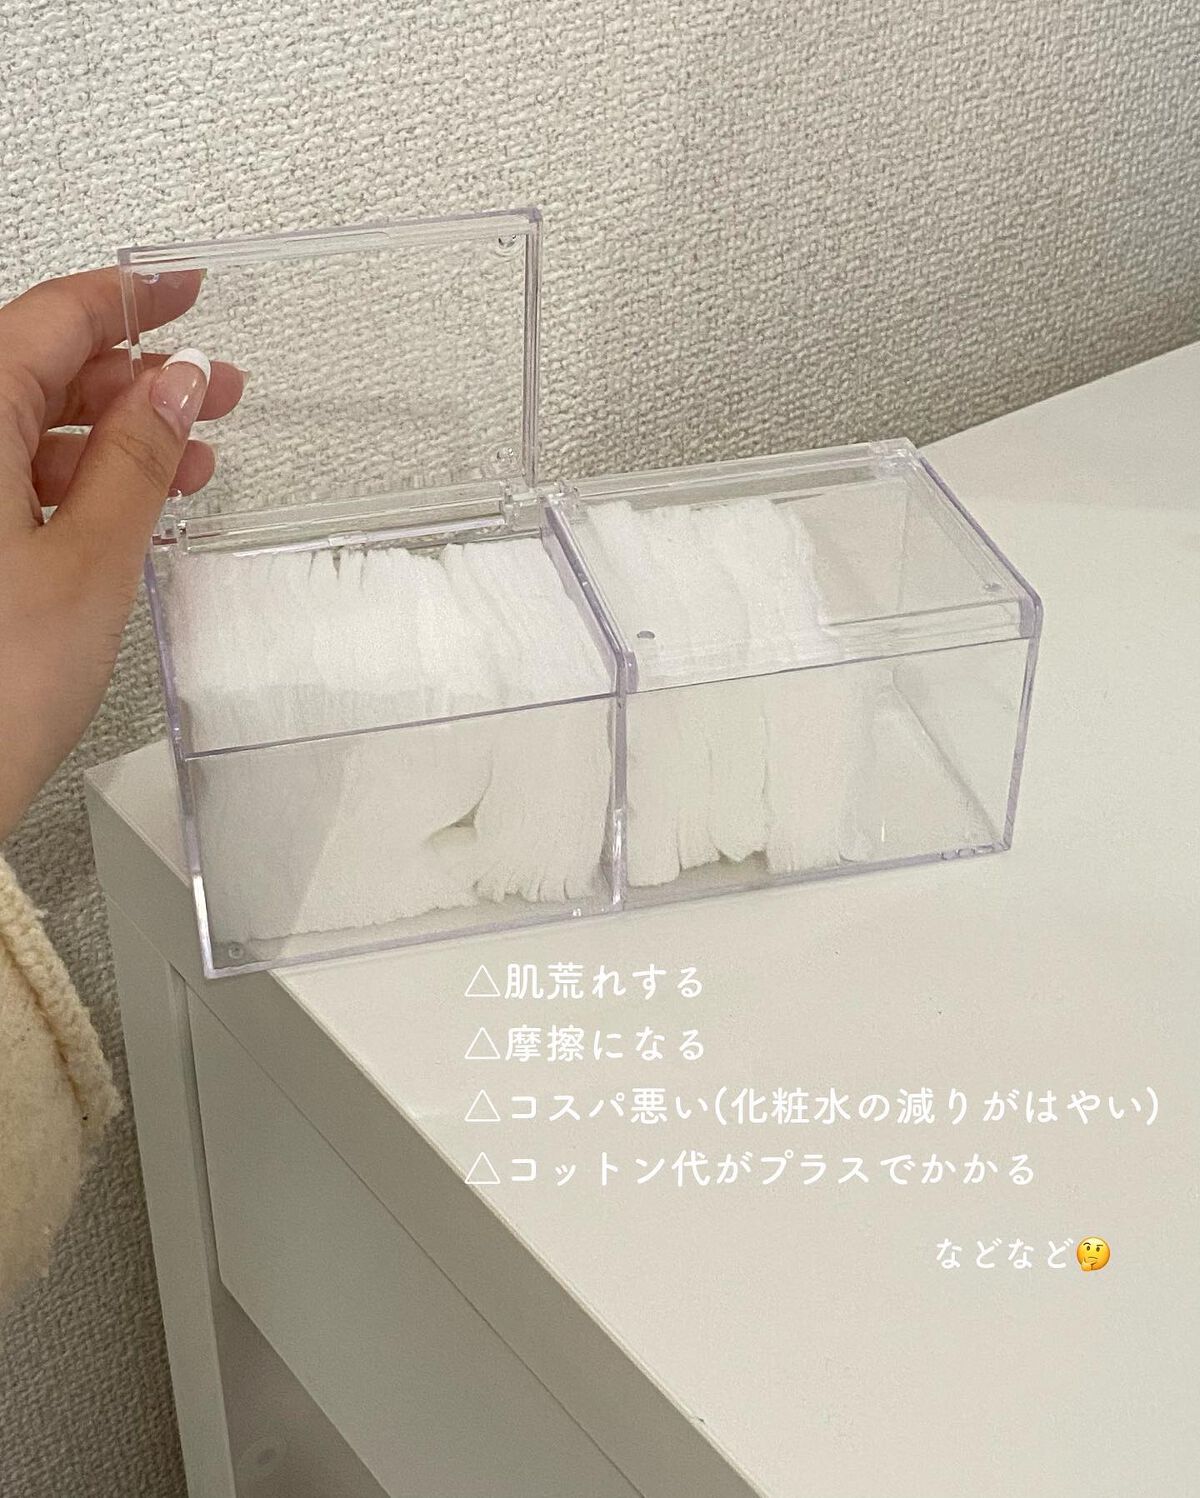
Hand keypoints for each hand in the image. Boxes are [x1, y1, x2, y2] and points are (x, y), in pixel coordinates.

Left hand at [0, 268, 243, 839]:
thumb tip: (176, 383)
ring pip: (27, 426)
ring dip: (113, 434)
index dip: (128, 295)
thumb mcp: (86, 561)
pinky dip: (75, 480)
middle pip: (38, 368)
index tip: (185, 287)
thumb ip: (135, 459)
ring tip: (193, 456)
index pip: (52, 320)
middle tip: (214, 388)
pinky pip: (11, 478)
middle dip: (134, 375)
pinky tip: (130, 502)